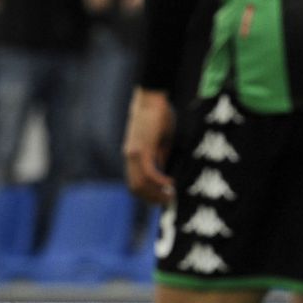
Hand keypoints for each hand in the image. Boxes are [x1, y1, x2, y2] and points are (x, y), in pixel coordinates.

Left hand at [123, 88, 174, 205]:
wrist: (151, 99)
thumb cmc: (158, 116)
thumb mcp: (160, 142)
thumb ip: (159, 157)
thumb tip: (163, 172)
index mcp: (133, 156)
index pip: (135, 183)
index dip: (148, 195)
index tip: (163, 199)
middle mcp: (130, 157)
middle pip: (135, 188)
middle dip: (152, 199)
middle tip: (168, 203)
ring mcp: (134, 154)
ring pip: (140, 184)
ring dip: (156, 193)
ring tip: (171, 196)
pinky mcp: (142, 149)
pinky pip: (149, 172)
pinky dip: (160, 181)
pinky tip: (172, 183)